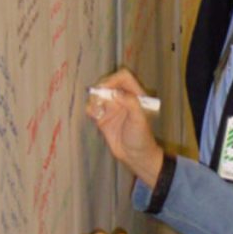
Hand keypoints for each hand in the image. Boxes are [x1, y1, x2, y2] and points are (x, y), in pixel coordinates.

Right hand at [86, 68, 163, 185]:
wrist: (134, 155)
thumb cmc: (141, 137)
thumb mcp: (139, 119)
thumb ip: (130, 103)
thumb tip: (115, 92)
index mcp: (135, 95)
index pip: (123, 77)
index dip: (113, 79)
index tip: (106, 89)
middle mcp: (123, 99)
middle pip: (108, 83)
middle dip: (101, 89)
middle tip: (98, 100)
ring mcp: (112, 108)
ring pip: (98, 95)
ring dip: (94, 99)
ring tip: (97, 110)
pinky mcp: (103, 118)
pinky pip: (92, 108)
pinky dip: (90, 108)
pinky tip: (94, 115)